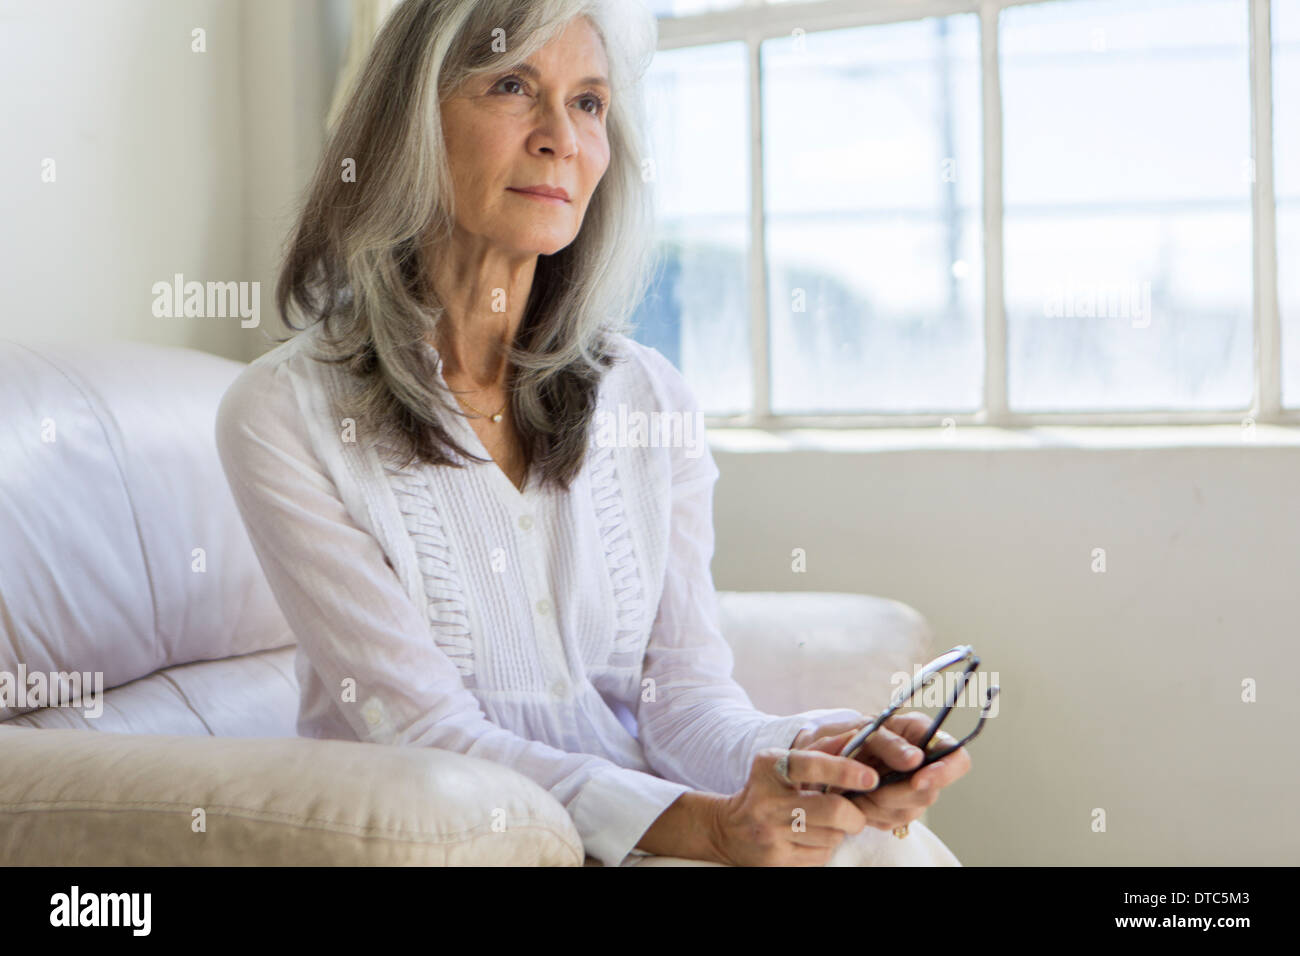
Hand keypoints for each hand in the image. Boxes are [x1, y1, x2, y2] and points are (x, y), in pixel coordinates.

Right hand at [708, 746, 878, 865]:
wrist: (728, 829)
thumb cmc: (766, 790)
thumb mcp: (783, 763)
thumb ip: (820, 750)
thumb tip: (857, 737)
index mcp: (770, 767)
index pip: (811, 765)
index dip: (844, 770)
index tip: (871, 777)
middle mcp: (768, 800)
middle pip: (832, 810)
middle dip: (854, 815)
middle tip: (857, 815)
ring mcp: (771, 832)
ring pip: (831, 836)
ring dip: (838, 832)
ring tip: (826, 825)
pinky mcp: (777, 859)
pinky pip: (821, 855)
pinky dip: (825, 847)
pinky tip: (812, 838)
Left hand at [827, 711, 971, 831]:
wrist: (832, 752)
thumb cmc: (855, 732)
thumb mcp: (869, 729)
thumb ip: (891, 743)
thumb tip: (916, 759)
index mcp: (927, 738)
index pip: (958, 760)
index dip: (944, 774)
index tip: (917, 780)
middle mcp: (927, 767)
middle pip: (930, 792)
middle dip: (897, 793)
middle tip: (870, 786)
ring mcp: (914, 792)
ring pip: (910, 811)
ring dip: (879, 804)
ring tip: (856, 790)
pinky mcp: (898, 811)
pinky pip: (892, 822)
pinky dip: (870, 813)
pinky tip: (856, 799)